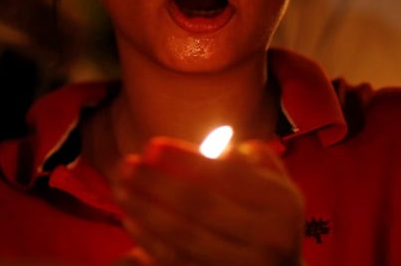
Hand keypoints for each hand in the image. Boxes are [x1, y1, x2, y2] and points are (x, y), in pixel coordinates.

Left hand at [112, 136, 303, 264]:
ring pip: (183, 236)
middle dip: (156, 182)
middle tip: (125, 165)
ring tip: (120, 189)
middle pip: (200, 205)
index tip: (151, 146)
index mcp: (281, 203)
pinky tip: (131, 220)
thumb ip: (249, 160)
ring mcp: (244, 265)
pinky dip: (150, 241)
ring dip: (145, 210)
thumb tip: (216, 148)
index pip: (225, 174)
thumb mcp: (272, 183)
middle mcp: (268, 238)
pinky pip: (177, 261)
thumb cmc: (267, 216)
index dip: (185, 158)